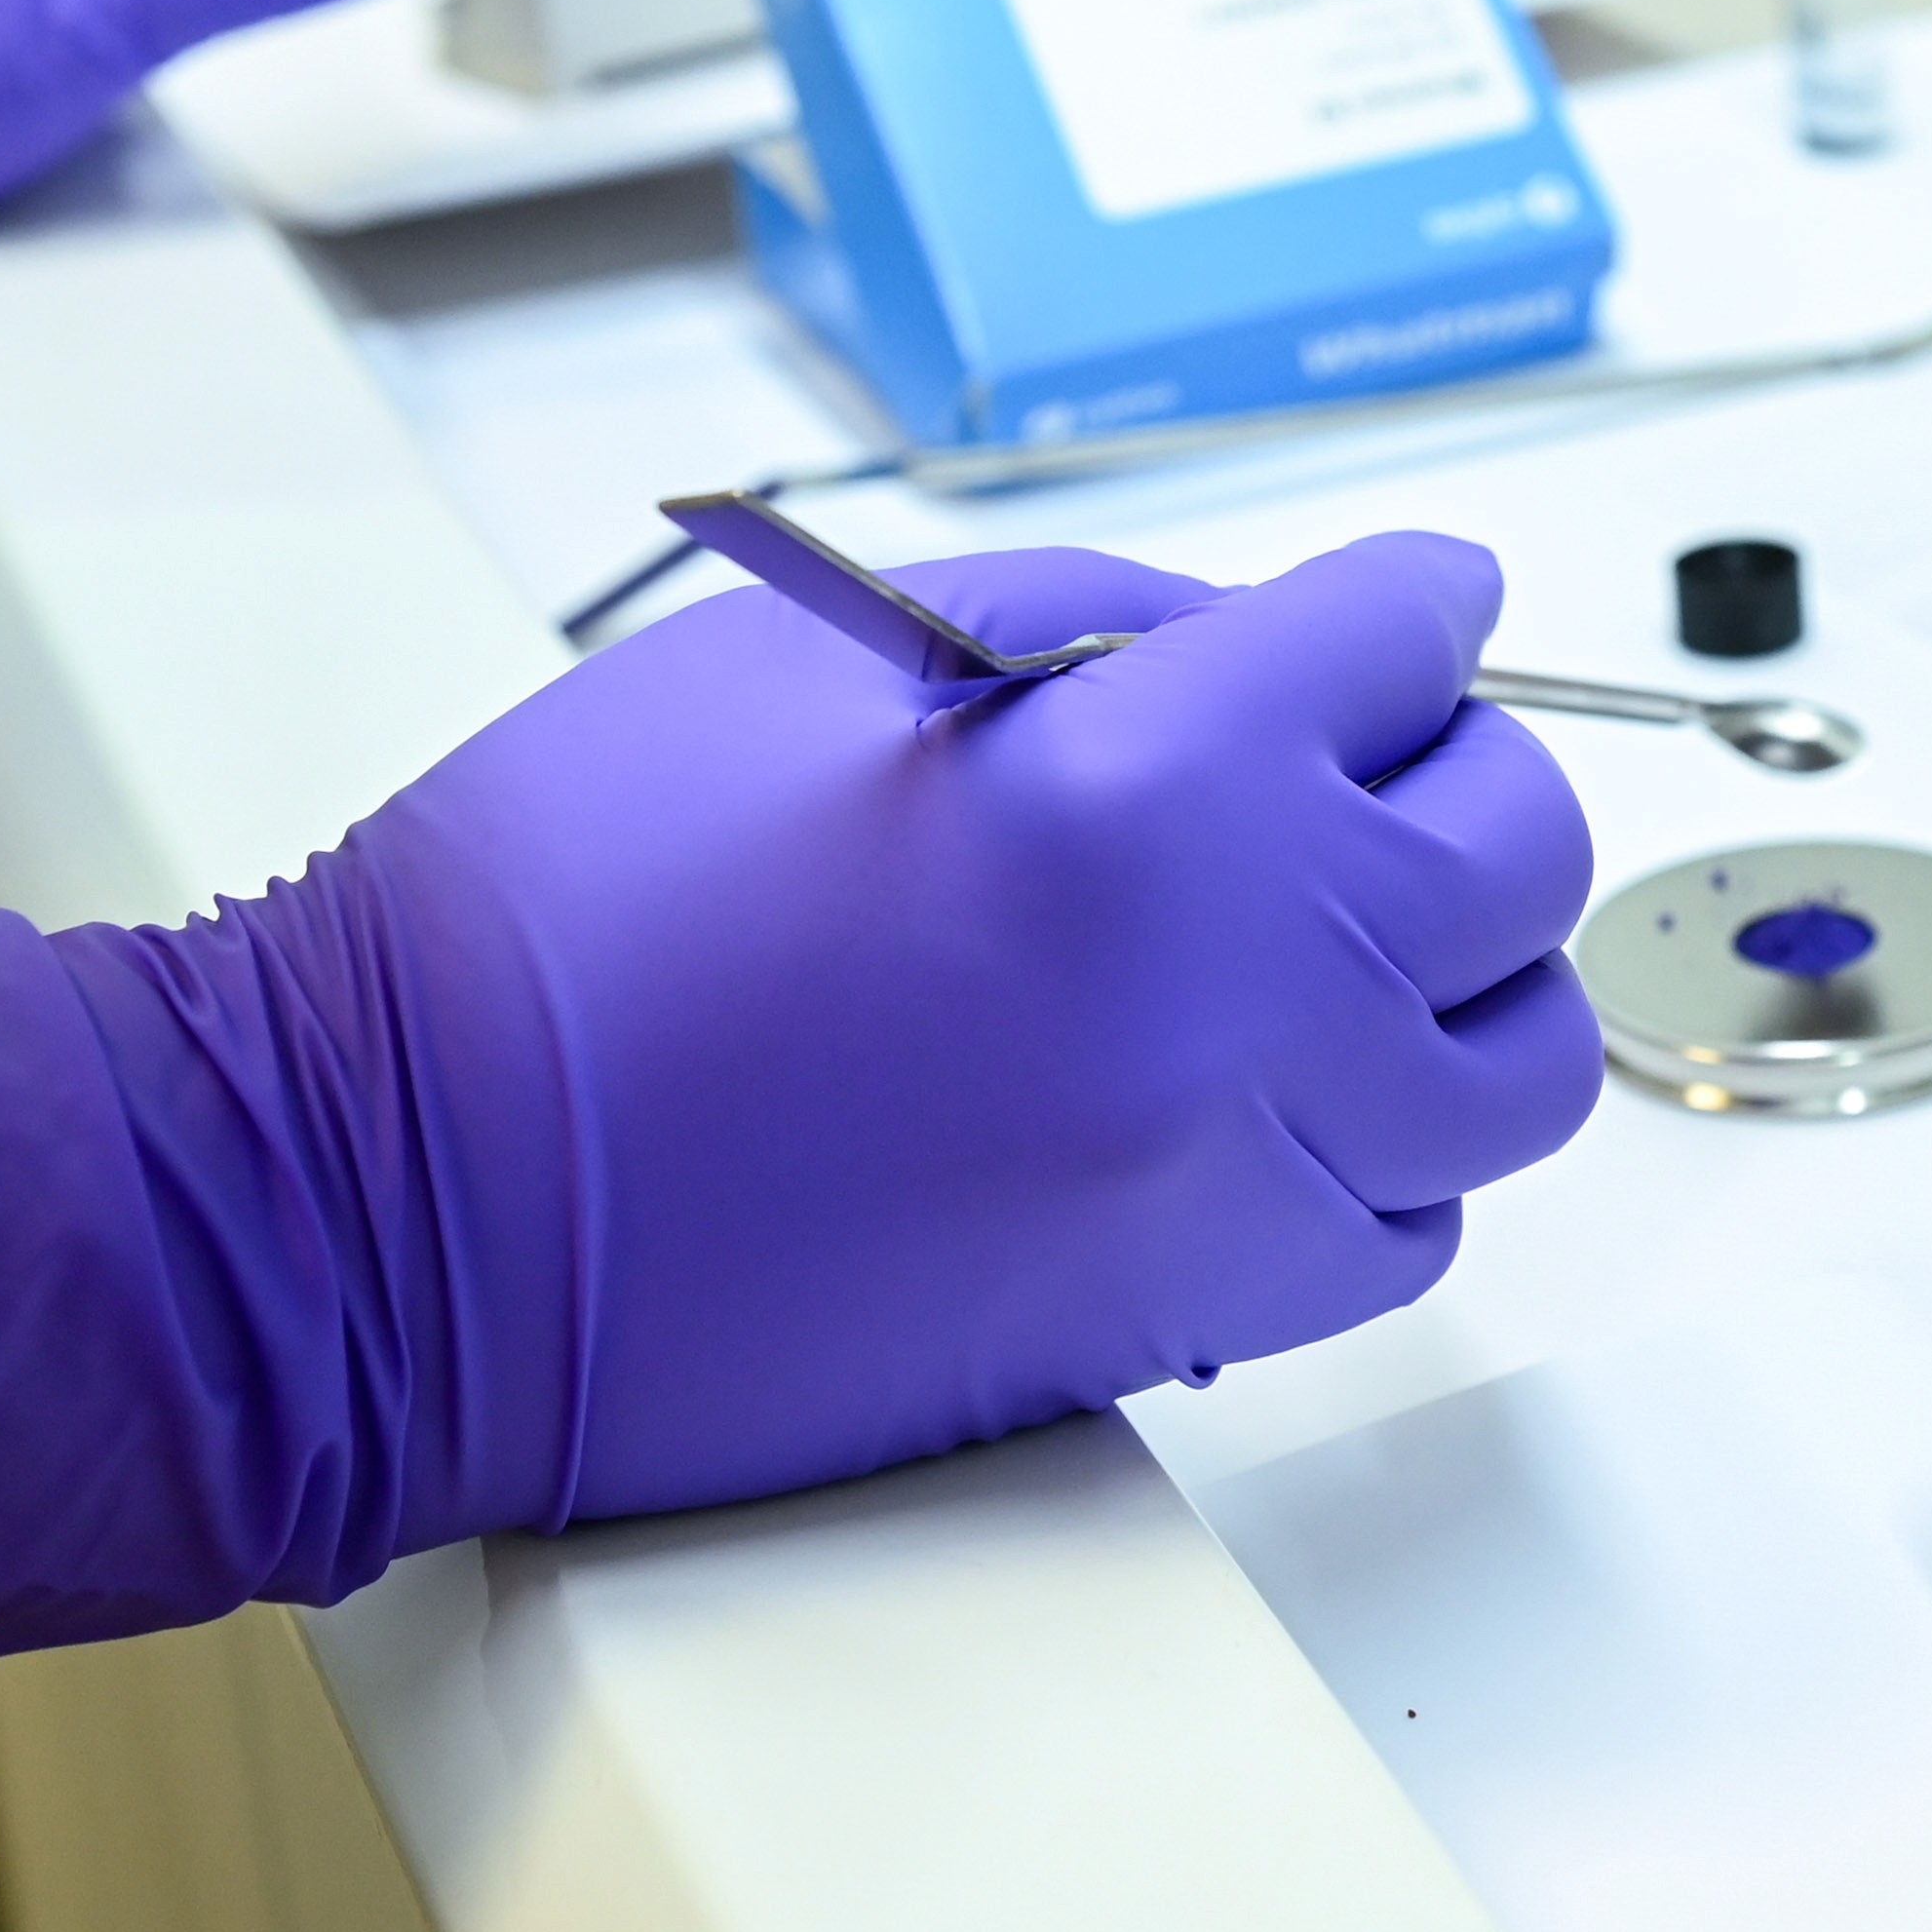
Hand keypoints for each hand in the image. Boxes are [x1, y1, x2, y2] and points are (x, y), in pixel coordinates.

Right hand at [217, 530, 1607, 1524]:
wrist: (413, 1204)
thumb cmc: (565, 907)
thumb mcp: (817, 650)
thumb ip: (1093, 628)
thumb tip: (1276, 659)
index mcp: (1149, 780)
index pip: (1416, 640)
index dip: (1400, 611)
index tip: (1388, 622)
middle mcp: (1244, 984)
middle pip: (1519, 847)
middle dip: (1450, 777)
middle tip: (1349, 769)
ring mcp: (1236, 1175)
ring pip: (1511, 1065)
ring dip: (1455, 980)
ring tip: (1328, 947)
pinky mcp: (1190, 1321)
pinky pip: (1407, 1226)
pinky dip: (1381, 1148)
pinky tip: (1261, 1094)